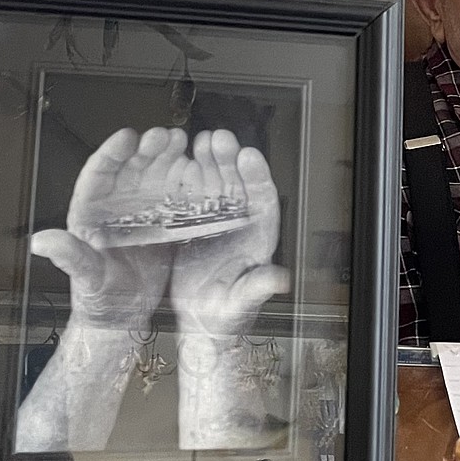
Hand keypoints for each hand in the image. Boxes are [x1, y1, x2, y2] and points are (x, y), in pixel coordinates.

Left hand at [31, 127, 188, 329]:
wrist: (124, 315)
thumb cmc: (99, 298)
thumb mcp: (86, 276)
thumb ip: (69, 257)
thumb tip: (41, 241)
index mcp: (90, 214)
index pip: (98, 176)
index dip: (112, 155)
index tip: (127, 137)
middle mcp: (116, 208)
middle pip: (131, 170)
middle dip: (148, 150)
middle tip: (165, 136)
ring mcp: (141, 214)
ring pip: (155, 178)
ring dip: (169, 159)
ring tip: (184, 143)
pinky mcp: (163, 224)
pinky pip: (175, 198)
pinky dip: (186, 183)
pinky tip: (199, 170)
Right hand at [169, 130, 289, 337]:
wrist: (202, 322)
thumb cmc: (227, 315)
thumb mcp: (240, 303)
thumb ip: (258, 287)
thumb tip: (280, 279)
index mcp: (258, 239)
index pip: (263, 202)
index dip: (257, 178)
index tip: (249, 156)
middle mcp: (240, 225)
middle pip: (238, 185)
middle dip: (230, 160)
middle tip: (220, 138)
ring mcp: (217, 221)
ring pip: (216, 183)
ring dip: (210, 161)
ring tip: (201, 140)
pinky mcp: (194, 223)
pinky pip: (192, 194)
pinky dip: (187, 176)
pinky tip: (179, 158)